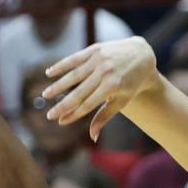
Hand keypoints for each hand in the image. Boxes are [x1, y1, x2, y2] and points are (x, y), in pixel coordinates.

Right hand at [42, 37, 160, 139]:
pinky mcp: (94, 49)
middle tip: (49, 115)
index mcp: (112, 87)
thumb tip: (92, 138)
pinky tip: (49, 73)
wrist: (141, 55)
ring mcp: (99, 60)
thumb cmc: (131, 83)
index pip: (88, 104)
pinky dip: (61, 66)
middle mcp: (105, 72)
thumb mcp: (121, 101)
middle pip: (79, 92)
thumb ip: (104, 117)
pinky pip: (74, 59)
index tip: (60, 121)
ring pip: (74, 75)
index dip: (73, 114)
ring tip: (46, 95)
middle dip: (63, 105)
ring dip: (58, 86)